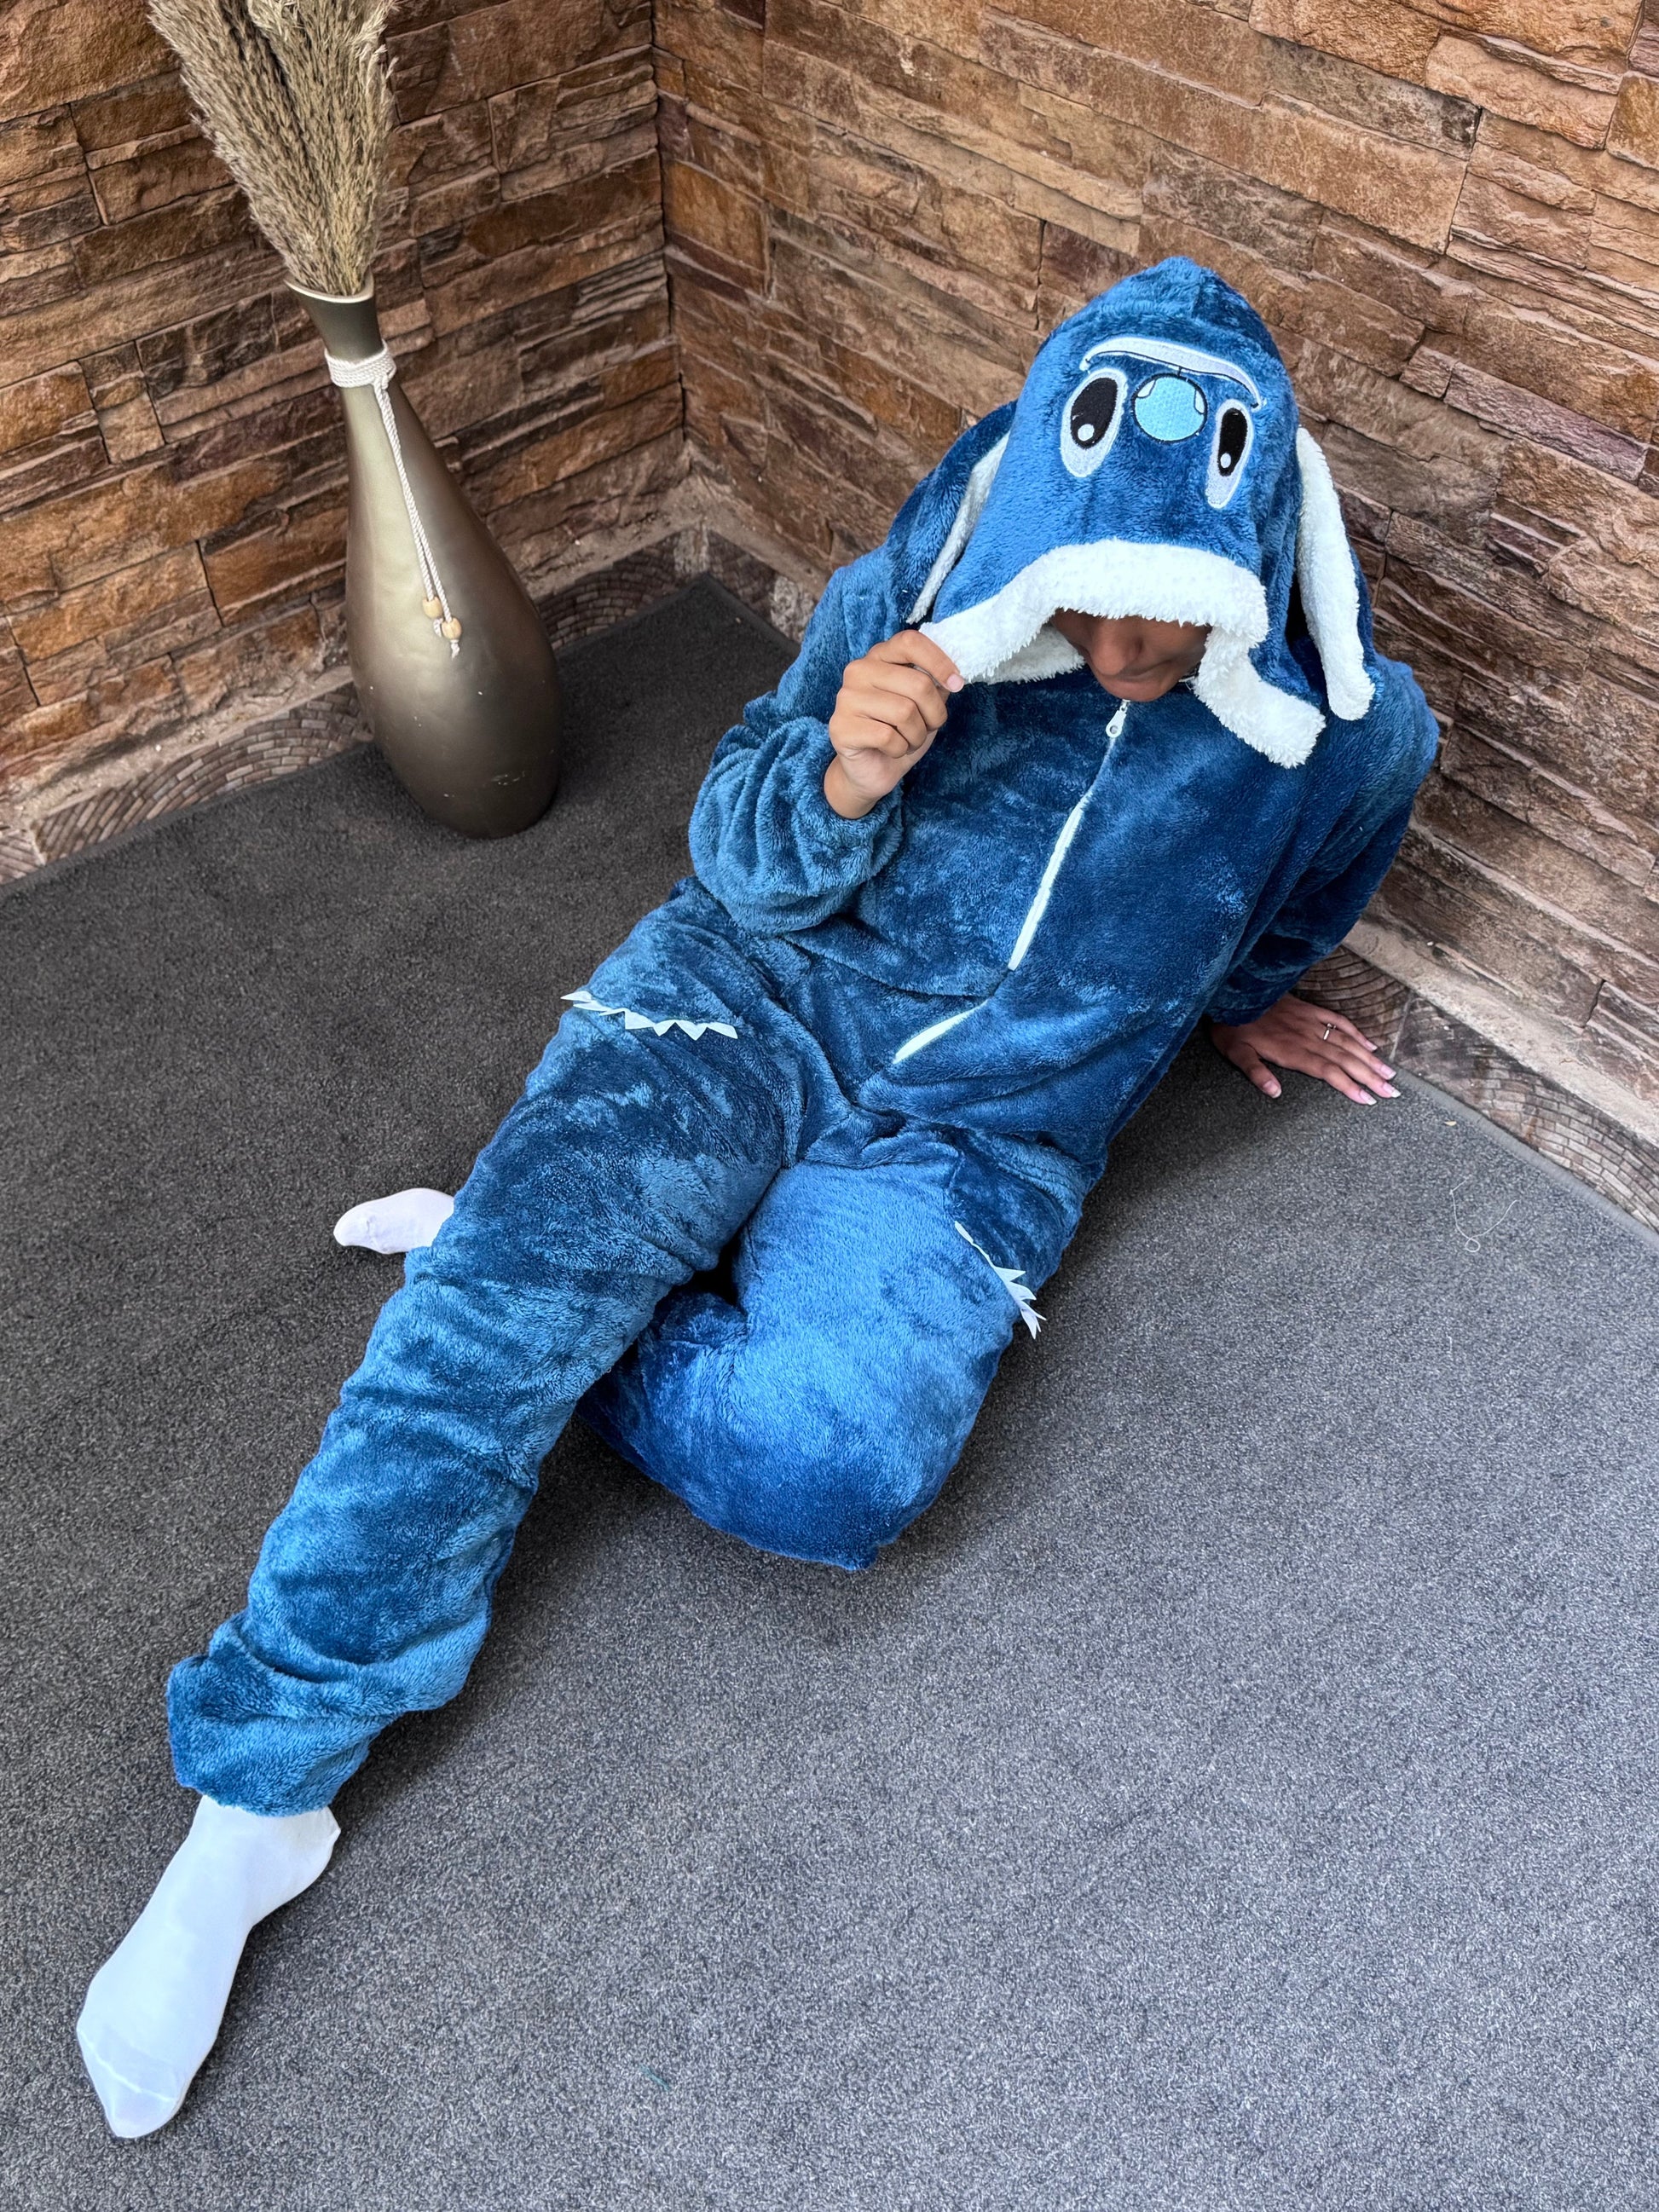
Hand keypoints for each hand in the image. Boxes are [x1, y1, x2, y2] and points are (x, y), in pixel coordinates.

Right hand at [824, 629, 962, 818]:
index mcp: (879, 657)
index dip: (939, 662)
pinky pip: (887, 737)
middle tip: (928, 727)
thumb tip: (953, 677)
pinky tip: (891, 750)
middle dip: (934, 713)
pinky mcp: (841, 727)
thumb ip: (935, 684)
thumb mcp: (925, 705)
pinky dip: (899, 749)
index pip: (910, 643)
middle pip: (918, 683)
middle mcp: (859, 671)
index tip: (956, 684)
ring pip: (905, 712)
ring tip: (908, 740)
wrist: (872, 770)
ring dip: (917, 735)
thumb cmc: (900, 733)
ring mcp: (846, 698)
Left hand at [1208, 994, 1399, 1105]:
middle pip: (1345, 1059)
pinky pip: (1338, 1020)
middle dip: (1370, 1076)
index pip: (1328, 1071)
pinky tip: (1370, 1045)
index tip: (1368, 1099)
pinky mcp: (1309, 1009)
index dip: (1349, 1085)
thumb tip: (1275, 1092)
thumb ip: (1255, 1073)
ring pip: (1347, 1041)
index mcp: (1291, 1050)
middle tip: (1391, 1092)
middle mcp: (1306, 1036)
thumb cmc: (1232, 1026)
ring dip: (1370, 1058)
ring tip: (1389, 1073)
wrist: (1232, 991)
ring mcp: (1310, 1021)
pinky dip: (1356, 1032)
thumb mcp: (1235, 1053)